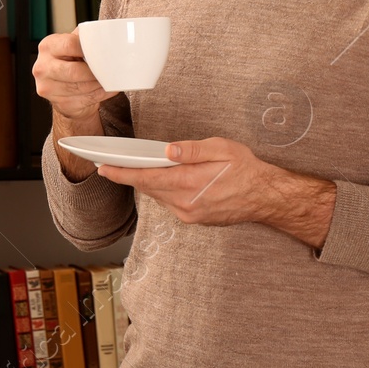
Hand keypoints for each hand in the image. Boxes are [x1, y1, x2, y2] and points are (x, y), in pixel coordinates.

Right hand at [33, 32, 115, 122]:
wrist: (64, 87)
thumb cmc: (72, 62)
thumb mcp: (74, 45)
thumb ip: (85, 39)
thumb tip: (105, 34)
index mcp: (47, 47)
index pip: (70, 45)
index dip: (89, 49)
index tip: (103, 52)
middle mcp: (43, 67)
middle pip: (74, 71)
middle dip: (94, 71)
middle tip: (109, 69)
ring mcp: (48, 88)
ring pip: (81, 87)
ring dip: (100, 84)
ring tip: (109, 79)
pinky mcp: (59, 104)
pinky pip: (85, 100)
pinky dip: (100, 94)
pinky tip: (105, 89)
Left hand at [99, 137, 337, 247]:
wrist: (265, 196)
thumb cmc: (245, 169)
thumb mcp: (221, 149)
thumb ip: (192, 150)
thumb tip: (168, 151)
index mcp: (189, 183)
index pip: (146, 178)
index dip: (122, 173)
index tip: (103, 168)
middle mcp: (185, 203)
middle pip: (148, 188)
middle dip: (130, 175)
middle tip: (112, 163)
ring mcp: (189, 214)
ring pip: (158, 196)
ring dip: (147, 182)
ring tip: (136, 167)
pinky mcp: (194, 219)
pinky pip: (170, 202)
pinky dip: (163, 190)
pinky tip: (164, 179)